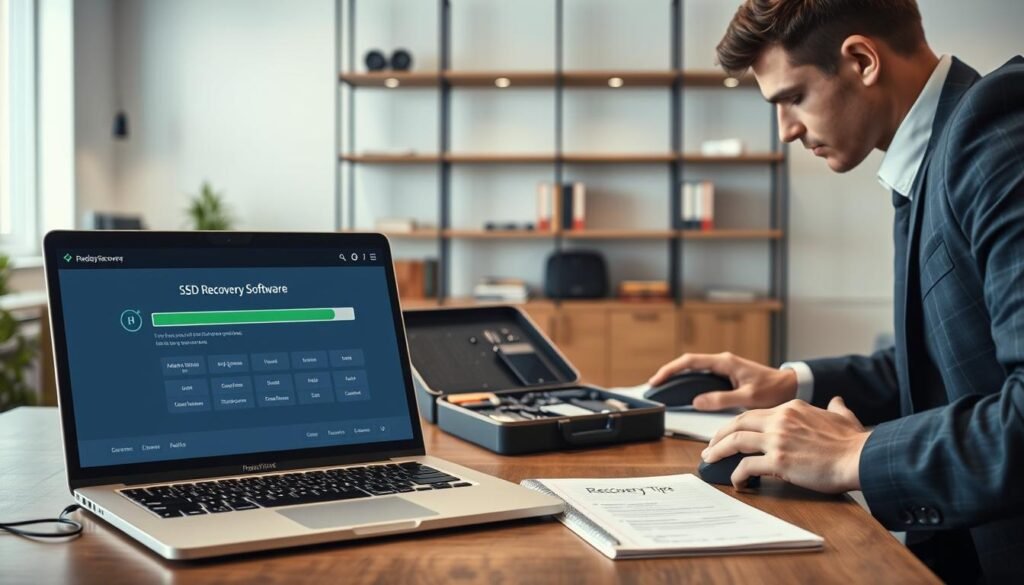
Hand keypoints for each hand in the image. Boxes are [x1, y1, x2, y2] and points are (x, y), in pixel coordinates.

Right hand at [648, 352, 798, 410]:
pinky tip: (684, 393)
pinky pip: (703, 377)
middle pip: (688, 364)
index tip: (657, 380)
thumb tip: (697, 401)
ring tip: (665, 389)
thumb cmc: (774, 390)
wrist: (790, 386)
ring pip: (694, 370)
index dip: (671, 370)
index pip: (690, 362)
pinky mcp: (727, 377)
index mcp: (725, 362)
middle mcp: (722, 362)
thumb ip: (721, 399)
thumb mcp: (748, 397)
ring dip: (678, 377)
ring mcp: (724, 369)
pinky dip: (690, 383)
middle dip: (669, 373)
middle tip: (655, 386)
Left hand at [701, 397, 870, 492]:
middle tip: (710, 446)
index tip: (729, 434)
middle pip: (737, 423)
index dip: (737, 425)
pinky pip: (746, 466)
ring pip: (735, 441)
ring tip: (710, 460)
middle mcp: (780, 420)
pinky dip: (737, 475)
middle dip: (718, 434)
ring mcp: (777, 439)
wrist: (860, 458)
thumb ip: (836, 408)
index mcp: (790, 408)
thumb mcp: (843, 417)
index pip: (754, 414)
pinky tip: (737, 482)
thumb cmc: (853, 443)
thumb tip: (836, 401)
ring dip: (718, 451)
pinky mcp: (778, 461)